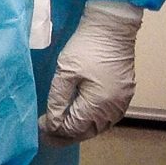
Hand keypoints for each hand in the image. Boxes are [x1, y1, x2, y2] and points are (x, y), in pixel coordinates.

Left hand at [39, 0, 144, 144]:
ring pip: (99, 126)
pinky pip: (108, 117)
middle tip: (47, 136)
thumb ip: (58, 100)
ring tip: (60, 130)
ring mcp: (123, 102)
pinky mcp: (125, 94)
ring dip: (80, 129)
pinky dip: (92, 121)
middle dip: (67, 135)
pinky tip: (80, 119)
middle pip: (88, 131)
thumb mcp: (65, 72)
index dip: (56, 130)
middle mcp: (114, 108)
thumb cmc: (86, 47)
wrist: (112, 28)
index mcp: (99, 104)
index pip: (75, 127)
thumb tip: (52, 122)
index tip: (40, 129)